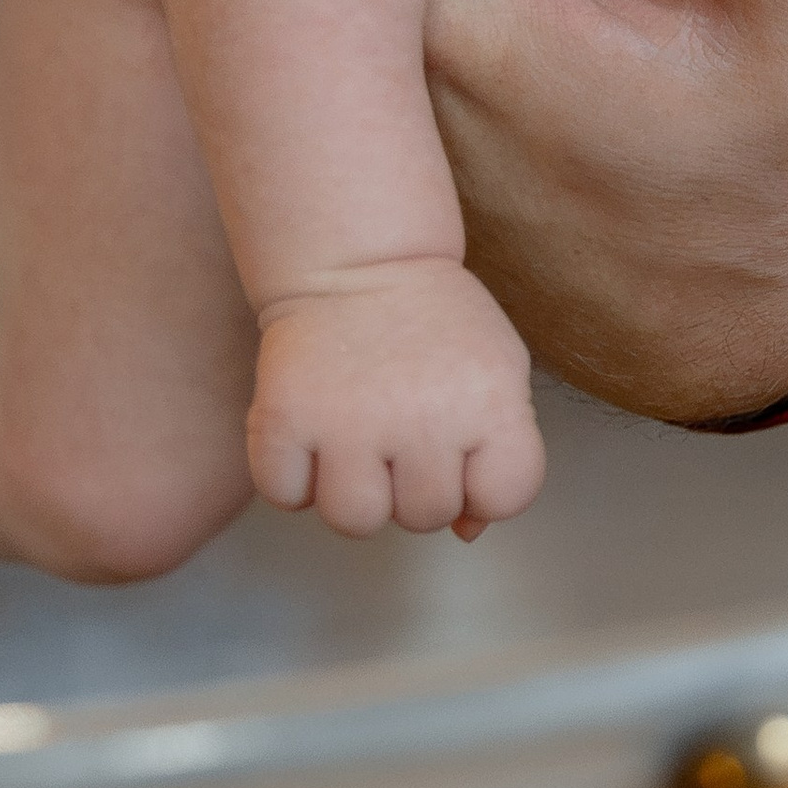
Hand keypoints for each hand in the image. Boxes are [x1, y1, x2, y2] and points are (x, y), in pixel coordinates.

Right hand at [248, 260, 544, 535]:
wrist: (357, 256)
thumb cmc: (433, 323)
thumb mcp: (493, 371)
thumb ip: (498, 453)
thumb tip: (467, 531)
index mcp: (489, 401)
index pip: (505, 496)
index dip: (483, 484)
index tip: (464, 446)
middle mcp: (423, 417)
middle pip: (426, 517)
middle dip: (414, 484)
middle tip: (402, 427)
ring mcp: (348, 420)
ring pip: (355, 521)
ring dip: (354, 491)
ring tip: (356, 437)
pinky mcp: (283, 417)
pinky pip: (286, 497)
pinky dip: (293, 477)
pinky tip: (313, 432)